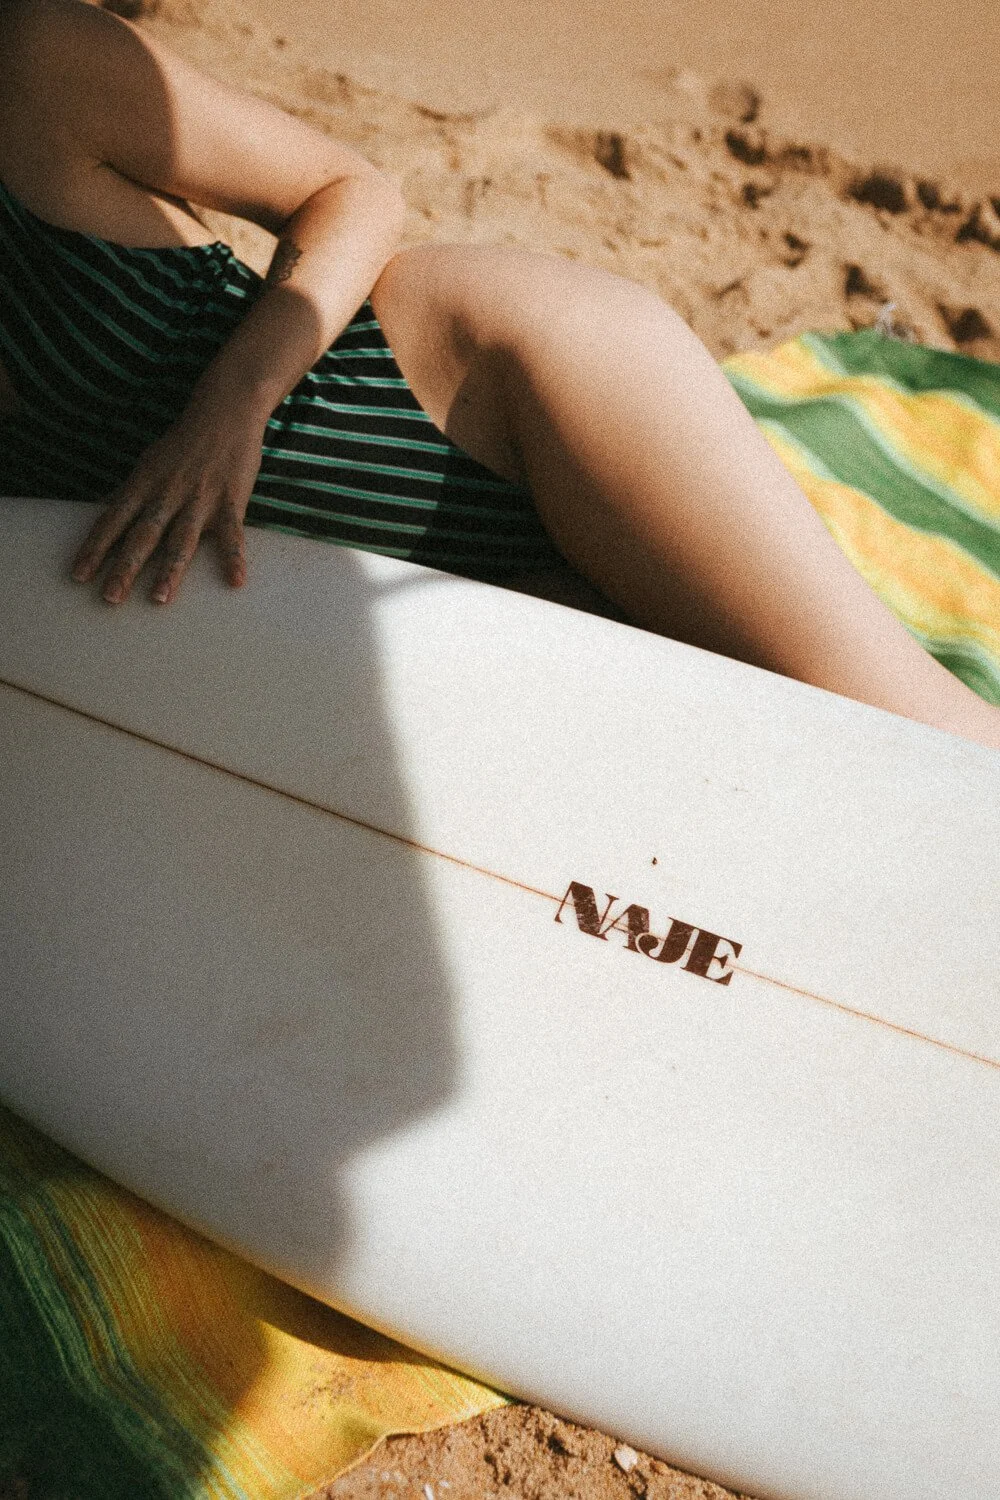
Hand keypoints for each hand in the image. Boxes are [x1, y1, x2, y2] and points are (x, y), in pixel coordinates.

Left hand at [71, 403, 267, 605]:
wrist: (224, 412)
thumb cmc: (184, 443)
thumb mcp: (148, 464)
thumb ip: (130, 492)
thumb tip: (105, 510)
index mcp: (144, 485)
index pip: (112, 520)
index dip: (95, 549)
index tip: (79, 575)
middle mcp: (167, 494)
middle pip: (142, 536)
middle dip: (125, 568)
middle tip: (110, 597)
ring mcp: (199, 499)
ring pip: (181, 540)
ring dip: (170, 571)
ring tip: (160, 599)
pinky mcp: (230, 500)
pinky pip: (232, 534)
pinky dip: (234, 557)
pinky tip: (235, 580)